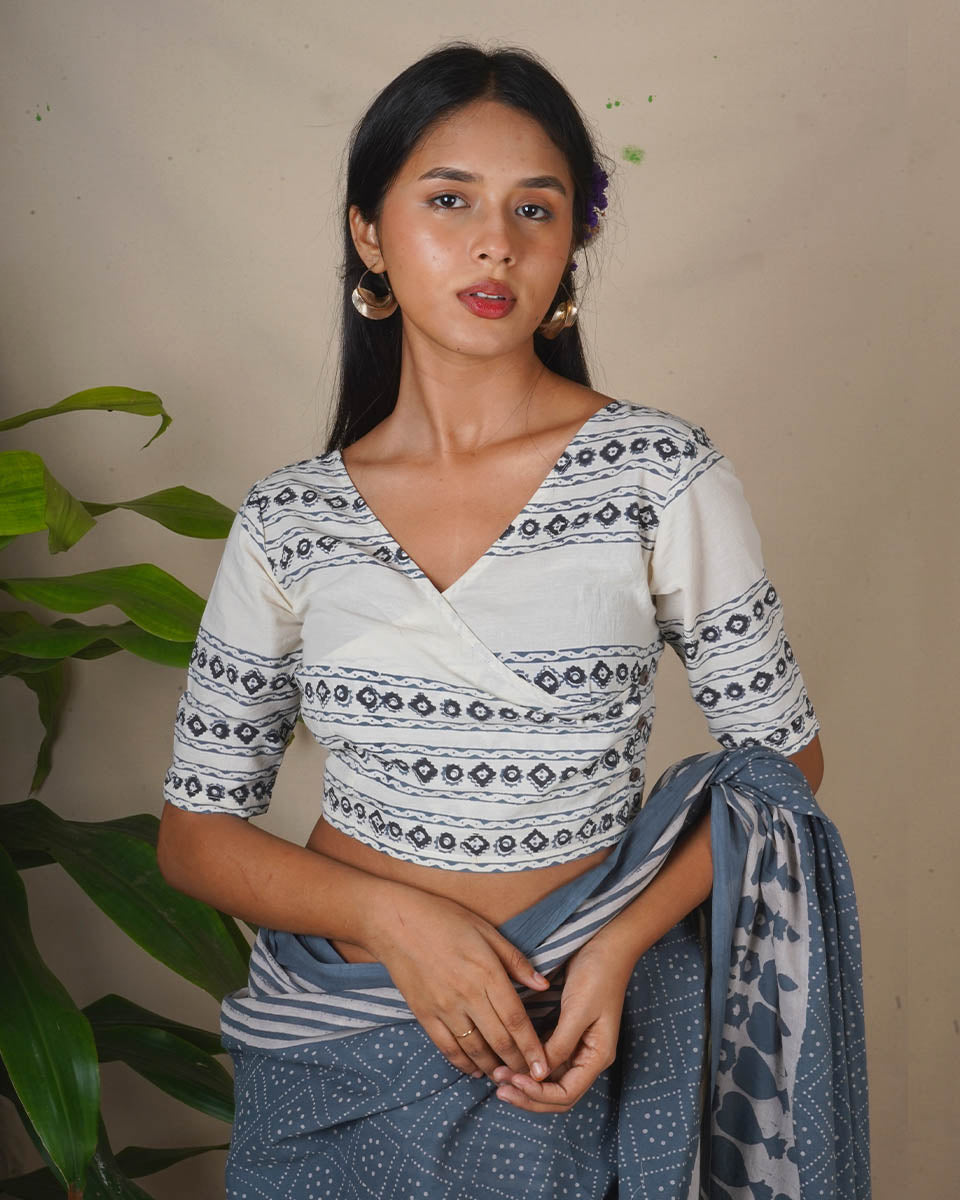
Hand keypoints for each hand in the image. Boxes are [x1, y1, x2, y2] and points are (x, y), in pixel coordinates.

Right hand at [362, 884, 552, 1082]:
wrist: (395, 922)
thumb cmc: (445, 919)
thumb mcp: (486, 931)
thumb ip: (515, 961)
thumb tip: (543, 985)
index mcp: (487, 973)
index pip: (516, 1020)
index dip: (532, 1047)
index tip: (544, 1068)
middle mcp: (467, 995)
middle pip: (499, 1040)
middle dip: (519, 1064)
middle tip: (532, 1079)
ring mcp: (444, 1008)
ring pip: (475, 1049)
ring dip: (494, 1068)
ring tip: (508, 1076)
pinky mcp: (424, 1015)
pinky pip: (447, 1047)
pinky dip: (463, 1064)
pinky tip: (475, 1070)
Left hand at [489, 935, 634, 1111]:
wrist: (605, 944)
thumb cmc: (597, 974)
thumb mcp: (578, 1010)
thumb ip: (560, 1044)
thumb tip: (539, 1074)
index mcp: (597, 1056)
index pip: (566, 1094)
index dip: (538, 1094)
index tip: (513, 1081)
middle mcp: (586, 1057)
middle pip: (556, 1093)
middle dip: (528, 1094)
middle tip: (498, 1085)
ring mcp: (575, 1046)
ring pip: (549, 1079)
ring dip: (524, 1081)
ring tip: (498, 1075)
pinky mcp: (564, 1032)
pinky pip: (544, 1058)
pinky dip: (527, 1064)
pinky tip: (508, 1059)